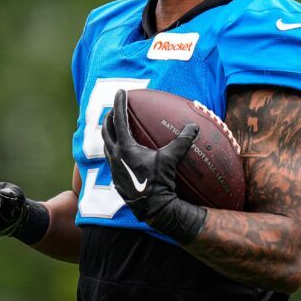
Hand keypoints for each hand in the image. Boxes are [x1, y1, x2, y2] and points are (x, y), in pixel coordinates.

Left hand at [101, 89, 206, 242]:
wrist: (152, 208)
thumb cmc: (160, 183)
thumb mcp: (171, 159)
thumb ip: (182, 141)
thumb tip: (194, 127)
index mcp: (125, 147)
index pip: (119, 119)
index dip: (120, 103)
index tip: (121, 91)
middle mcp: (115, 155)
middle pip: (106, 129)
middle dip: (109, 116)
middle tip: (114, 107)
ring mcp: (113, 167)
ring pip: (106, 144)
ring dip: (109, 133)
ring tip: (114, 126)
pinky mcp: (115, 177)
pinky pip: (110, 157)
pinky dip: (113, 147)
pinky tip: (121, 150)